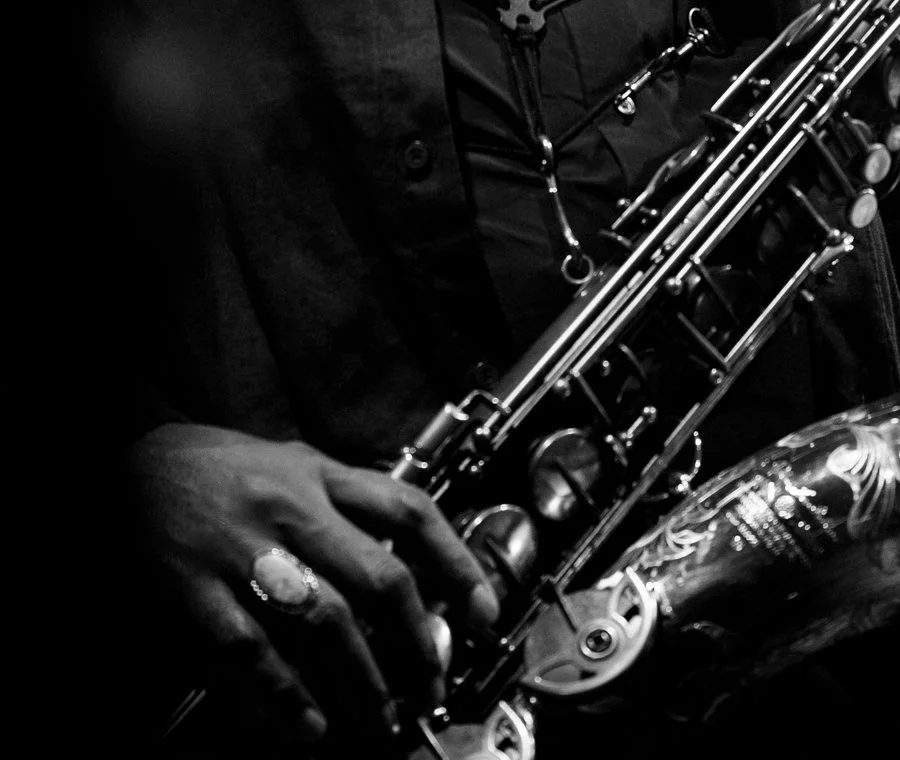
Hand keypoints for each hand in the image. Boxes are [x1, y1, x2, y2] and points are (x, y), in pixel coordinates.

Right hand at [133, 421, 499, 750]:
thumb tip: (405, 545)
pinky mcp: (195, 591)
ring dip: (363, 682)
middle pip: (379, 577)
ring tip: (381, 723)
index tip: (482, 612)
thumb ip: (342, 497)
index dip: (456, 564)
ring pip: (325, 620)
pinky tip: (309, 726)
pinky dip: (285, 695)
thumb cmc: (213, 467)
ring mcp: (244, 550)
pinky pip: (250, 651)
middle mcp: (291, 508)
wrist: (129, 462)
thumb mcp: (288, 461)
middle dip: (417, 642)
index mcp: (318, 474)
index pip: (409, 511)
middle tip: (431, 685)